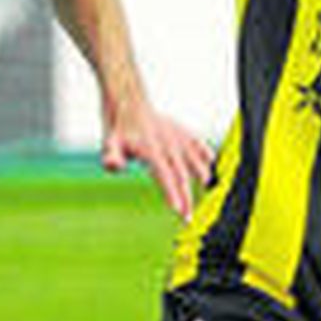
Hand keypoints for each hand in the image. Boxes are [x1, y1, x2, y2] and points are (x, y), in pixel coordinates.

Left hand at [102, 100, 214, 221]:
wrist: (128, 102)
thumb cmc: (118, 129)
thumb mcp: (109, 143)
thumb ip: (111, 157)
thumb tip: (114, 166)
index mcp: (151, 150)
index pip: (165, 176)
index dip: (173, 194)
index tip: (179, 211)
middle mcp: (168, 144)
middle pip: (181, 175)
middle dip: (187, 198)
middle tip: (188, 218)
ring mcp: (177, 137)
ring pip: (195, 159)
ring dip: (202, 175)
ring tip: (208, 190)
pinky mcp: (183, 132)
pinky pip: (199, 144)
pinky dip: (206, 154)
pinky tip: (210, 164)